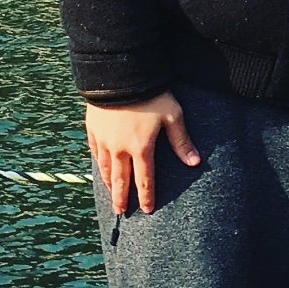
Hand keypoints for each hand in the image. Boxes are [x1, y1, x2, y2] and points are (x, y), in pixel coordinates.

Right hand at [85, 92, 200, 216]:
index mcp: (141, 148)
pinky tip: (100, 166)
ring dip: (109, 183)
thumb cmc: (152, 94)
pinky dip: (98, 163)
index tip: (147, 210)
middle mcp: (120, 149)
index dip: (146, 196)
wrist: (120, 74)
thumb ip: (182, 141)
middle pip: (120, 180)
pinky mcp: (93, 128)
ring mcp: (104, 140)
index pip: (144, 180)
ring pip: (105, 168)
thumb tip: (195, 162)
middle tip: (120, 212)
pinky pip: (94, 151)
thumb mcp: (172, 116)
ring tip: (111, 193)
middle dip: (121, 198)